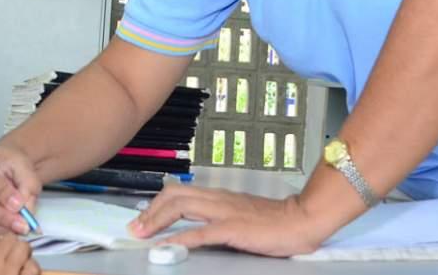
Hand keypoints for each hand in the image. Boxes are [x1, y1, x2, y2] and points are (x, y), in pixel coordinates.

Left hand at [128, 185, 329, 256]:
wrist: (302, 219)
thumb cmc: (275, 220)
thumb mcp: (240, 214)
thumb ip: (219, 216)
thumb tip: (196, 225)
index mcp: (218, 196)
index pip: (179, 192)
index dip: (157, 204)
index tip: (143, 218)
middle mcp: (218, 199)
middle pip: (174, 195)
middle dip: (150, 211)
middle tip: (136, 228)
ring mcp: (225, 212)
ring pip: (182, 207)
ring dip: (158, 220)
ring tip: (142, 234)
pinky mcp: (233, 229)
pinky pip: (201, 232)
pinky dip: (180, 239)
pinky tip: (168, 246)